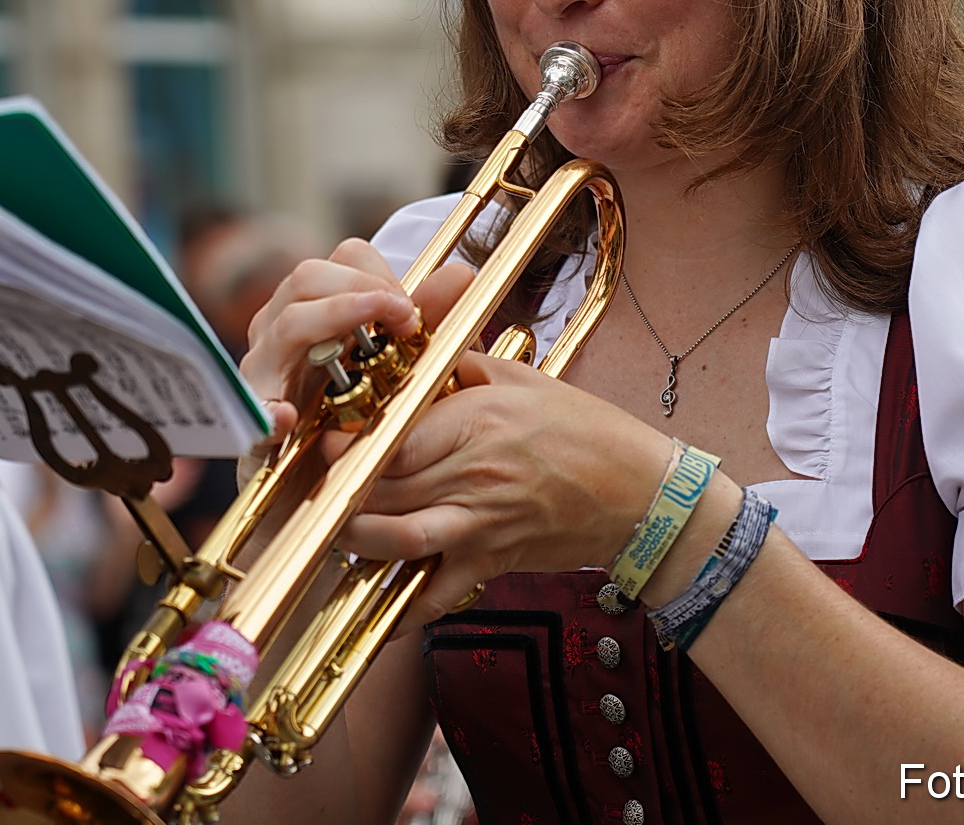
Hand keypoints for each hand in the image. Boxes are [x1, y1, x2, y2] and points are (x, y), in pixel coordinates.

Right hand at [237, 239, 471, 443]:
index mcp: (319, 313)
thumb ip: (426, 322)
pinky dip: (268, 414)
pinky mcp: (255, 435)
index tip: (411, 308)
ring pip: (283, 328)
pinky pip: (255, 415)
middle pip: (306, 279)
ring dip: (327, 323)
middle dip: (359, 289)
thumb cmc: (355, 424)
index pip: (341, 260)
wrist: (316, 498)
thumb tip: (460, 273)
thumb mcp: (395, 370)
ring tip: (367, 340)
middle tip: (404, 319)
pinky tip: (287, 417)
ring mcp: (264, 380)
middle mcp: (284, 336)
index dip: (379, 273)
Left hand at [332, 350, 675, 626]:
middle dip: (340, 491)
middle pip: (382, 488)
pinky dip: (401, 606)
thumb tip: (420, 356)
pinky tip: (377, 603)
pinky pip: (434, 593)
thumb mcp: (523, 381)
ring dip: (356, 539)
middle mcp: (472, 472)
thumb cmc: (588, 432)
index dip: (350, 445)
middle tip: (322, 485)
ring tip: (338, 530)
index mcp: (476, 419)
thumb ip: (463, 367)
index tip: (332, 442)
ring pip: (394, 537)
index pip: (391, 438)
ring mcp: (480, 522)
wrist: (641, 493)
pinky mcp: (491, 560)